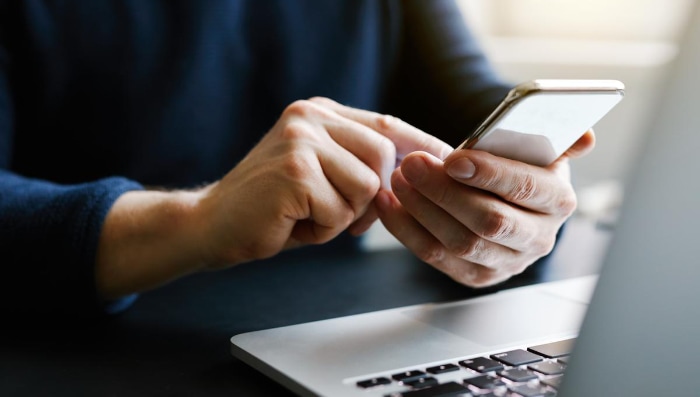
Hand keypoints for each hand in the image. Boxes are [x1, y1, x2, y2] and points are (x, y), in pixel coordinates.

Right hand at [97, 97, 450, 297]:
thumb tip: (418, 172)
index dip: (421, 147)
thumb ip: (359, 164)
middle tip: (337, 216)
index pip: (386, 124)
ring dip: (344, 216)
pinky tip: (291, 222)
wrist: (211, 225)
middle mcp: (310, 117)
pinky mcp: (295, 171)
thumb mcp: (320, 175)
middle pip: (384, 158)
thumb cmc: (272, 208)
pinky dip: (323, 230)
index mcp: (318, 112)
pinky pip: (341, 212)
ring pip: (367, 187)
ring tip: (306, 215)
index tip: (450, 163)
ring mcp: (301, 141)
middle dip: (372, 198)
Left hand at [375, 130, 595, 286]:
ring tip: (399, 179)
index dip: (490, 174)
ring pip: (460, 242)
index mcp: (558, 201)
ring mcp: (507, 262)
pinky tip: (390, 204)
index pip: (527, 189)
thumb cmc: (518, 166)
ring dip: (422, 209)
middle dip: (445, 192)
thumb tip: (586, 137)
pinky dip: (407, 230)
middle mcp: (538, 237)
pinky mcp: (478, 276)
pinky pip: (436, 257)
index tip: (453, 159)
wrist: (506, 198)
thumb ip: (559, 138)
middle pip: (489, 220)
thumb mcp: (540, 147)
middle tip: (413, 164)